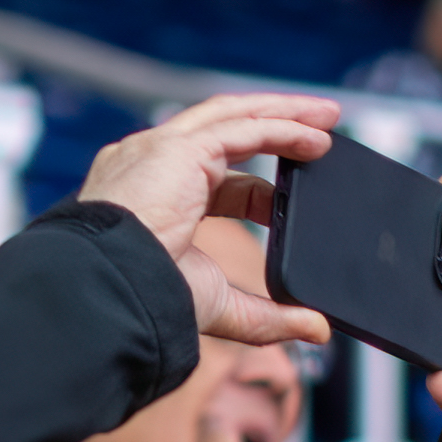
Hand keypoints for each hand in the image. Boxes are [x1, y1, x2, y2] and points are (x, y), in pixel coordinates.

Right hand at [79, 92, 337, 347]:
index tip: (290, 202)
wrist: (112, 291)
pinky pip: (244, 129)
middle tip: (321, 127)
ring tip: (328, 117)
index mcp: (152, 196)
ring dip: (285, 112)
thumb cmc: (147, 299)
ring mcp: (162, 149)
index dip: (258, 188)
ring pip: (234, 116)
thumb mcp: (221, 306)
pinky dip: (284, 129)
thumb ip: (270, 316)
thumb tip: (317, 329)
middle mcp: (152, 162)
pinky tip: (317, 139)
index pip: (212, 177)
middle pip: (224, 129)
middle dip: (275, 123)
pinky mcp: (181, 149)